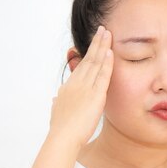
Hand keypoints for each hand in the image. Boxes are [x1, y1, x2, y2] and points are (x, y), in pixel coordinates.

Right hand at [49, 26, 113, 148]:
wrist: (62, 137)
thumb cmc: (61, 129)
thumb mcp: (57, 112)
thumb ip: (58, 104)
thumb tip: (56, 100)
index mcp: (68, 87)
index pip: (81, 67)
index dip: (87, 54)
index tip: (93, 43)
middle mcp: (76, 84)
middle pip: (88, 59)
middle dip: (95, 43)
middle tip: (101, 29)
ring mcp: (85, 88)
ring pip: (95, 62)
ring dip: (101, 46)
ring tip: (107, 33)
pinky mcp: (95, 95)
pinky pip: (102, 75)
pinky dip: (106, 62)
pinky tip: (110, 51)